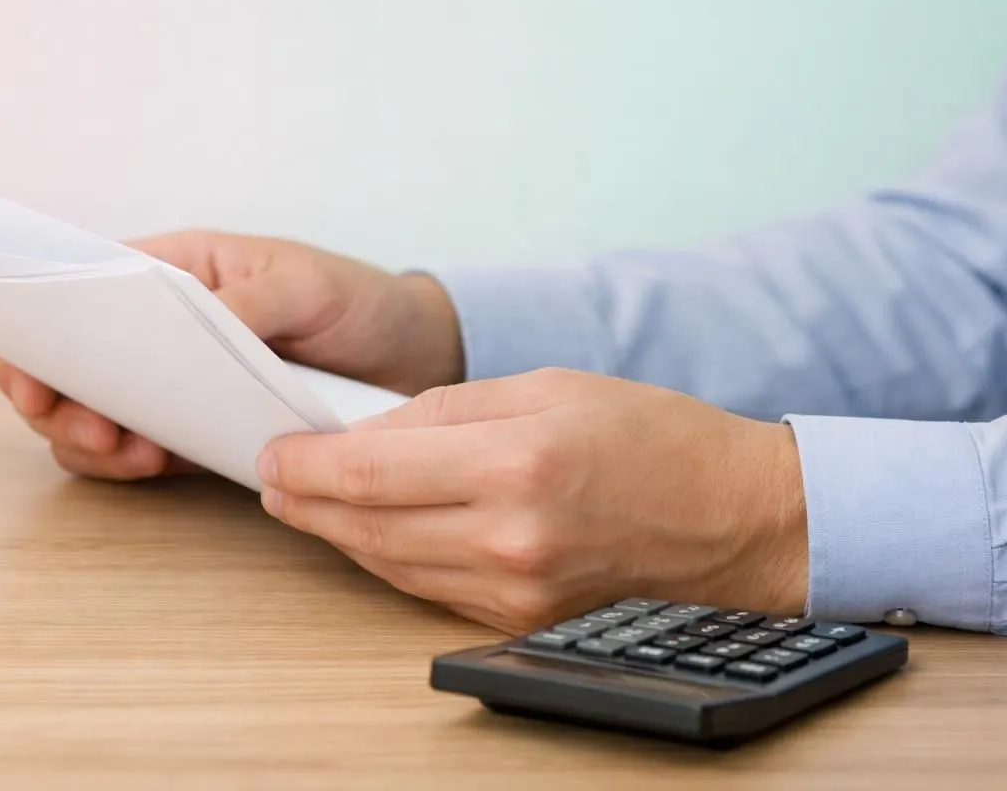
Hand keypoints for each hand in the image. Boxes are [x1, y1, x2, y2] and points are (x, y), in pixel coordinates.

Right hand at [0, 229, 463, 480]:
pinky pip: (138, 453)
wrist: (408, 355)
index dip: (37, 332)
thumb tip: (190, 326)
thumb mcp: (303, 284)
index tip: (33, 375)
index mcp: (171, 270)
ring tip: (128, 453)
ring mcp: (169, 384)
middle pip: (69, 364)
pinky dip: (128, 465)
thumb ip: (246, 303)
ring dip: (91, 441)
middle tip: (95, 430)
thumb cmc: (350, 297)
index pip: (76, 291)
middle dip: (59, 402)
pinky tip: (147, 465)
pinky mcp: (194, 433)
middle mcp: (155, 330)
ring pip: (93, 416)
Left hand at [255, 368, 807, 632]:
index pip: (370, 472)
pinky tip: (369, 532)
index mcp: (515, 464)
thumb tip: (369, 432)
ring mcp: (516, 591)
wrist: (735, 519)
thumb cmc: (653, 438)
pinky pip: (430, 587)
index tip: (272, 453)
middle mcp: (510, 537)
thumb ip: (447, 408)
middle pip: (368, 525)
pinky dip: (389, 558)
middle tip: (271, 478)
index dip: (305, 466)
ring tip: (303, 503)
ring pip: (391, 563)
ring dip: (338, 534)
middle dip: (305, 501)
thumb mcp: (548, 385)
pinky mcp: (522, 620)